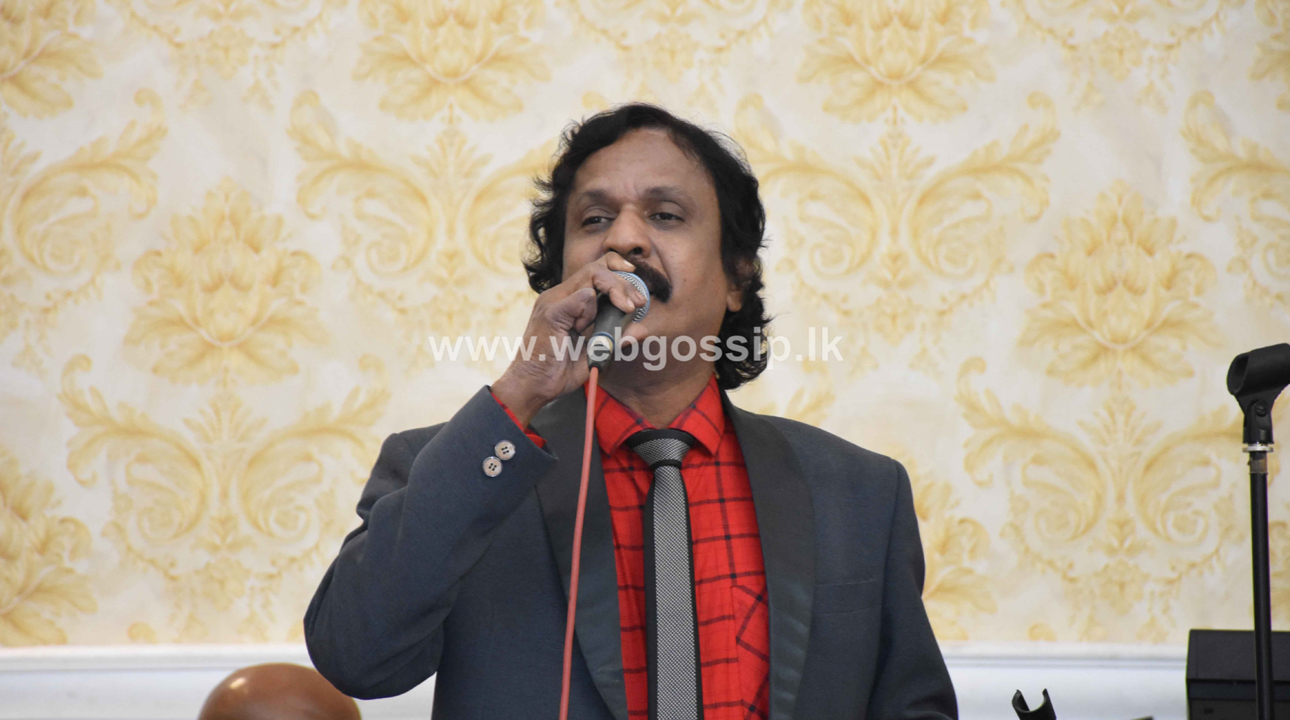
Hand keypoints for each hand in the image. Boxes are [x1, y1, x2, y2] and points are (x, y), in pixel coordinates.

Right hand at [492, 254, 647, 426]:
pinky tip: (586, 327)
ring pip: (592, 275)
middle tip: (638, 303)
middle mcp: (559, 296)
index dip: (619, 273)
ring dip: (615, 290)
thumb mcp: (596, 354)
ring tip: (625, 309)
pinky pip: (582, 298)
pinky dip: (594, 311)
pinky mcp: (551, 313)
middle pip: (597, 268)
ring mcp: (553, 302)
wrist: (532, 388)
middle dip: (624, 282)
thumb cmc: (558, 372)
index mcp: (568, 301)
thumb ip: (617, 340)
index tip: (637, 293)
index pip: (596, 270)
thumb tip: (642, 330)